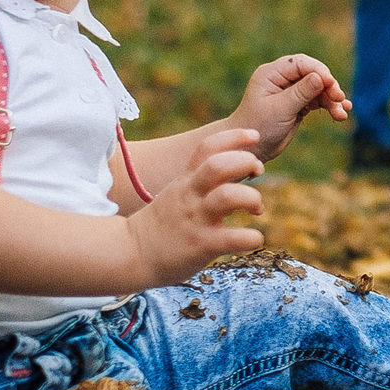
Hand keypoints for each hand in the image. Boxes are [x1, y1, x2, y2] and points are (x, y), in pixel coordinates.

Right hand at [127, 129, 264, 285]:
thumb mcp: (178, 192)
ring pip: (228, 196)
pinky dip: (251, 237)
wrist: (132, 254)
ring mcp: (196, 220)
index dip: (234, 137)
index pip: (208, 147)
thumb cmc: (163, 224)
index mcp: (186, 181)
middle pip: (219, 165)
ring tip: (256, 209)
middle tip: (258, 172)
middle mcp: (191, 196)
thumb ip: (202, 180)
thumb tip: (236, 171)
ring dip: (251, 198)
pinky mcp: (201, 245)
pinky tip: (255, 238)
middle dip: (245, 161)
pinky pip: (233, 238)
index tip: (254, 135)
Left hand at [230, 54, 351, 158]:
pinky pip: (318, 100)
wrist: (251, 149)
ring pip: (318, 88)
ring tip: (342, 113)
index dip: (319, 71)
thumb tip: (321, 77)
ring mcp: (291, 90)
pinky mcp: (298, 103)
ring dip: (332, 99)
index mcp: (271, 73)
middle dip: (328, 86)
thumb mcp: (280, 109)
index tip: (332, 85)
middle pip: (312, 73)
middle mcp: (281, 78)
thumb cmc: (258, 127)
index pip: (300, 64)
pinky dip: (329, 106)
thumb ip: (301, 92)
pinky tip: (340, 114)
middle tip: (339, 99)